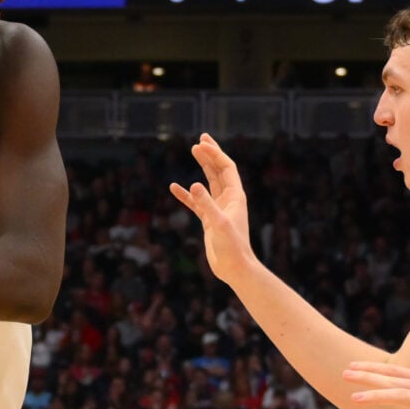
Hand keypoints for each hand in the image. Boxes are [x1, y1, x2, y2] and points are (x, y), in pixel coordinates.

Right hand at [169, 135, 257, 283]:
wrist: (234, 269)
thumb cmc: (232, 247)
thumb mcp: (218, 224)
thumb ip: (206, 204)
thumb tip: (194, 185)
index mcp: (235, 196)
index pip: (226, 168)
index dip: (215, 154)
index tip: (200, 144)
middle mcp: (228, 200)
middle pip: (219, 170)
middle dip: (210, 154)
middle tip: (199, 140)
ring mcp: (218, 209)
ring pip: (208, 183)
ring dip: (202, 167)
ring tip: (193, 151)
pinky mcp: (209, 220)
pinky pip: (196, 202)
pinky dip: (186, 194)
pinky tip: (173, 187)